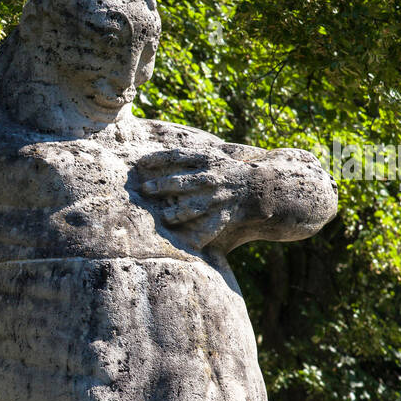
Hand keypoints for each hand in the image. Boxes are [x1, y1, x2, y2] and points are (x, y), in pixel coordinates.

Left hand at [135, 148, 249, 246]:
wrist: (259, 184)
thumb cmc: (226, 169)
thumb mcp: (211, 155)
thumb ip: (187, 157)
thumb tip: (150, 160)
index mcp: (207, 159)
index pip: (178, 156)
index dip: (159, 159)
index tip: (141, 163)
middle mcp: (211, 178)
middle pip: (182, 182)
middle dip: (162, 185)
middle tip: (145, 189)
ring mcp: (217, 197)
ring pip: (194, 206)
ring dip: (177, 212)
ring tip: (164, 217)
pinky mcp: (224, 214)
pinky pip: (211, 227)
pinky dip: (201, 237)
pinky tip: (189, 245)